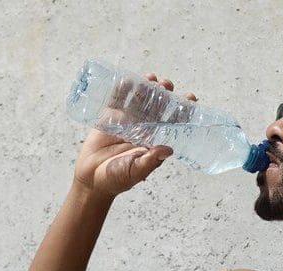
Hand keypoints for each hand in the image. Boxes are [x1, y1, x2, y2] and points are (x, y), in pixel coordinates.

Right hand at [72, 74, 197, 199]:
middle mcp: (143, 128)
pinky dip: (121, 90)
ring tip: (151, 78)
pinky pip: (117, 100)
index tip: (191, 98)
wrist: (91, 179)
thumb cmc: (116, 179)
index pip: (172, 122)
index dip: (183, 110)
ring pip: (139, 99)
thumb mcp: (135, 171)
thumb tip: (169, 150)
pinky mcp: (109, 117)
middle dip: (164, 93)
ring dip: (146, 87)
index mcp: (154, 140)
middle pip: (157, 106)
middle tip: (166, 84)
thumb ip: (150, 161)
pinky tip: (127, 80)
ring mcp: (126, 121)